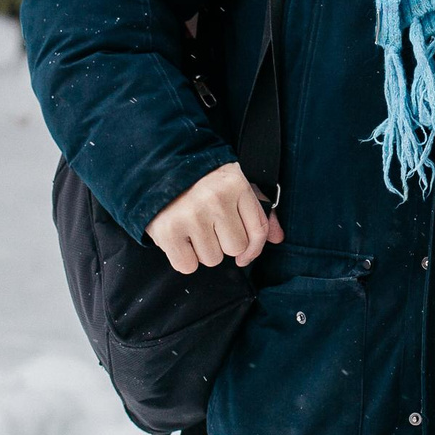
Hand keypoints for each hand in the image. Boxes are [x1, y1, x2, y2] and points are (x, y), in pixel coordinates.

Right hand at [146, 162, 282, 273]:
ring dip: (202, 250)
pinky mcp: (168, 231)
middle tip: (207, 226)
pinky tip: (178, 238)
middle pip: (235, 248)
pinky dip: (183, 258)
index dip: (254, 249)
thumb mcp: (232, 184)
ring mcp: (191, 215)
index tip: (244, 256)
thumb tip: (278, 239)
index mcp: (235, 185)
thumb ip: (256, 211)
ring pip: (212, 259)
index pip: (258, 230)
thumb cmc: (199, 180)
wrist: (155, 168)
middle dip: (222, 243)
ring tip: (191, 229)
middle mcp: (215, 199)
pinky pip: (188, 266)